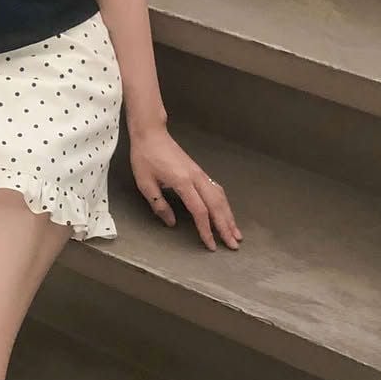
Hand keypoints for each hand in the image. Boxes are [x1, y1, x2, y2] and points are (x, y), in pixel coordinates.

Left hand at [130, 126, 241, 250]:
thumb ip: (159, 204)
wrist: (151, 134)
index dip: (206, 230)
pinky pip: (217, 190)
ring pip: (220, 197)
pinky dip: (224, 204)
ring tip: (235, 232)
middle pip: (216, 206)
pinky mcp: (199, 172)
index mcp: (182, 182)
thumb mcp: (145, 184)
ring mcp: (200, 174)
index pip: (200, 211)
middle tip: (233, 244)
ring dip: (229, 216)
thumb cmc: (145, 157)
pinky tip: (226, 212)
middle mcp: (196, 178)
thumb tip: (171, 222)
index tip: (211, 245)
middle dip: (226, 227)